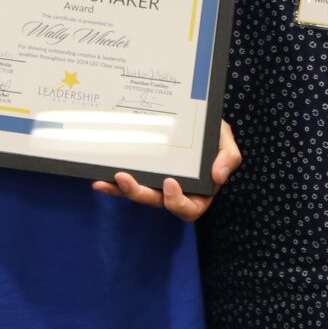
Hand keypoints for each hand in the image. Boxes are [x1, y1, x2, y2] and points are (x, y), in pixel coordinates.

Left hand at [91, 119, 240, 221]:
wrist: (195, 119)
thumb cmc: (212, 135)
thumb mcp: (225, 142)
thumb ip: (228, 158)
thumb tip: (217, 176)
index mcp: (198, 192)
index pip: (189, 209)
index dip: (177, 202)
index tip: (169, 182)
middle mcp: (175, 192)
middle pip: (157, 202)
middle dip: (139, 194)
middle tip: (124, 178)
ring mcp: (156, 184)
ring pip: (139, 194)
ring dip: (123, 190)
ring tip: (111, 177)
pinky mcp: (142, 175)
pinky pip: (126, 184)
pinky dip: (113, 185)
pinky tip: (99, 180)